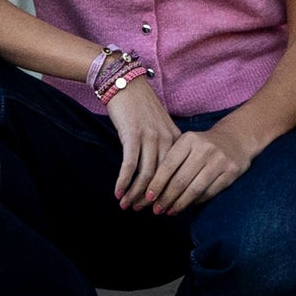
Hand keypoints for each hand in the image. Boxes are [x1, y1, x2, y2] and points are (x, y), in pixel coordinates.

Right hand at [105, 75, 178, 206]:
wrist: (125, 82)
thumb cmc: (140, 105)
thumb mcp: (159, 125)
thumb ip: (164, 145)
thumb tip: (161, 170)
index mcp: (176, 139)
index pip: (177, 172)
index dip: (170, 192)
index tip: (164, 207)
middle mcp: (166, 140)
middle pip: (163, 177)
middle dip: (154, 198)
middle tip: (145, 213)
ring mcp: (150, 138)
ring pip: (146, 175)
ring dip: (136, 194)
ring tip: (127, 206)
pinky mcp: (132, 136)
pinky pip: (129, 165)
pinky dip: (123, 182)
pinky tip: (118, 193)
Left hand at [133, 124, 249, 216]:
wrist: (236, 138)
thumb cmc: (202, 145)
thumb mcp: (186, 144)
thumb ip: (171, 161)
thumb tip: (151, 189)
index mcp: (188, 139)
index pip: (168, 165)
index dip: (157, 183)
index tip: (148, 197)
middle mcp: (204, 149)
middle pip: (180, 180)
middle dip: (166, 198)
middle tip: (156, 210)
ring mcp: (219, 160)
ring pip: (195, 189)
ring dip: (180, 203)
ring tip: (169, 212)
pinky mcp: (231, 172)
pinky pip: (210, 192)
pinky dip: (196, 202)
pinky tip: (186, 206)